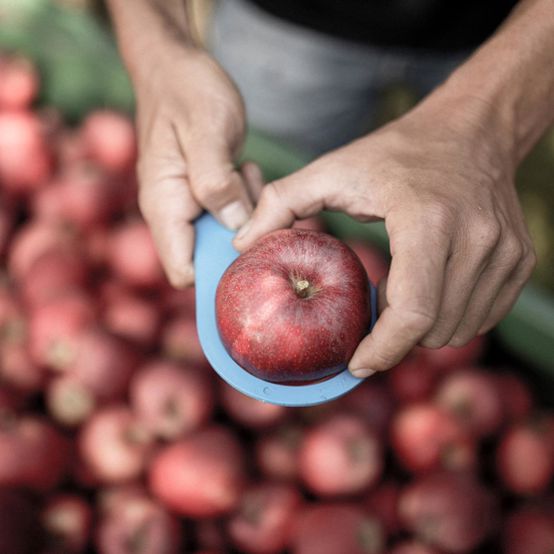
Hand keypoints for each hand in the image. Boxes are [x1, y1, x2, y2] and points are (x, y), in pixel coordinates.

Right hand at [134, 44, 262, 286]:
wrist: (176, 67)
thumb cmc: (186, 91)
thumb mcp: (207, 130)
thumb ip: (217, 182)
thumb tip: (235, 227)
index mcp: (164, 206)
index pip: (184, 271)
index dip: (218, 274)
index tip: (251, 248)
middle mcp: (173, 213)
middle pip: (209, 260)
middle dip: (240, 240)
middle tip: (253, 198)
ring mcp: (188, 206)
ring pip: (224, 239)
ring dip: (246, 217)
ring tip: (246, 174)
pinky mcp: (204, 196)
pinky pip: (230, 217)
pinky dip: (246, 203)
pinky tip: (245, 171)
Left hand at [234, 93, 535, 375]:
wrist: (471, 131)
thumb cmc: (398, 152)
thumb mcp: (334, 169)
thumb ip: (282, 202)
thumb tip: (242, 244)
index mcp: (427, 221)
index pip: (413, 312)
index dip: (382, 349)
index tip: (356, 362)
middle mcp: (477, 240)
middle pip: (436, 329)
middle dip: (397, 343)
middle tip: (367, 332)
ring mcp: (505, 253)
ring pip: (462, 329)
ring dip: (424, 333)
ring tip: (397, 310)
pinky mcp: (520, 260)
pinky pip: (484, 316)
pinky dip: (452, 320)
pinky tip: (427, 297)